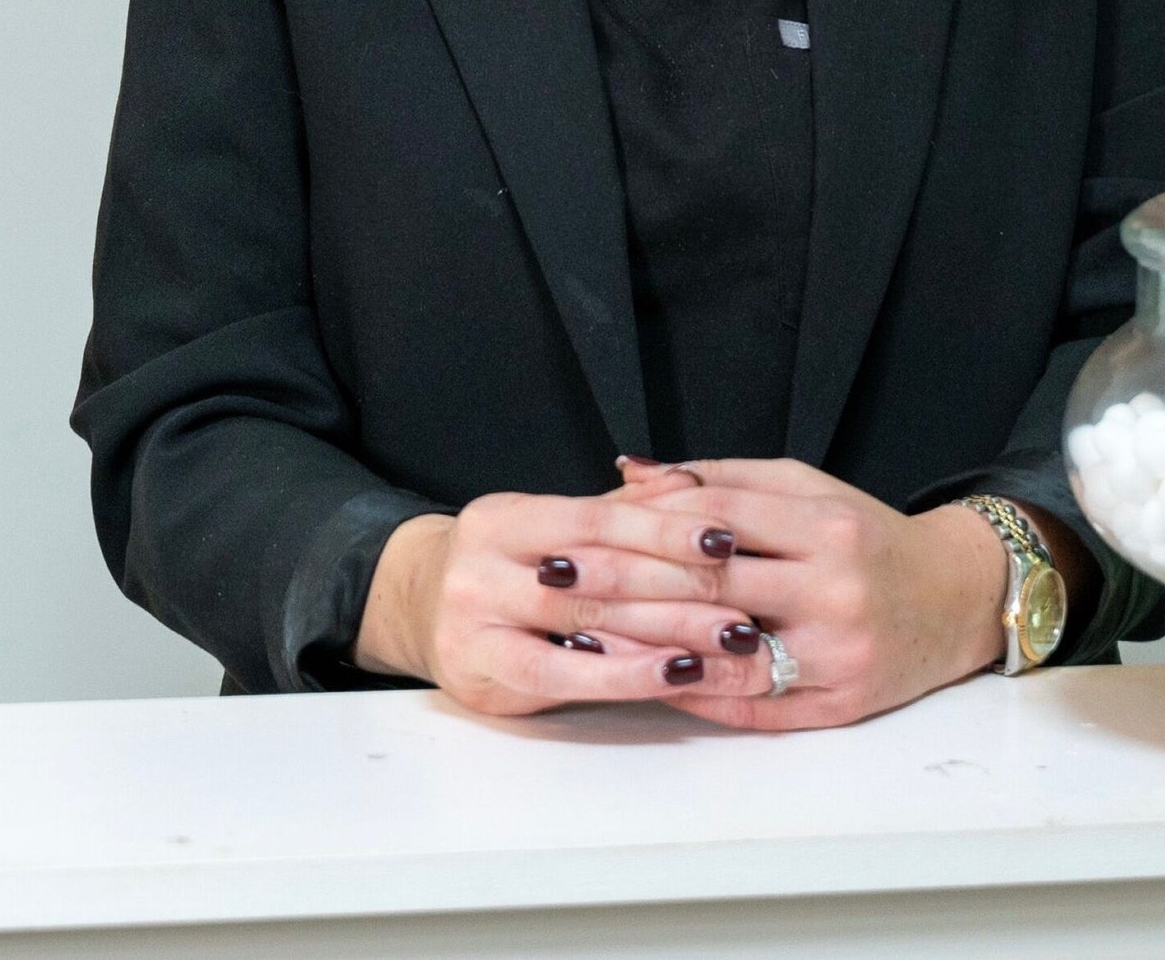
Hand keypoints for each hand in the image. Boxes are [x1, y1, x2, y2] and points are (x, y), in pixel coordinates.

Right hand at [353, 485, 776, 714]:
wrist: (418, 610)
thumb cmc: (507, 567)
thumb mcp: (551, 529)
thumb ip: (618, 511)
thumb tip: (692, 487)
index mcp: (503, 517)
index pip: (593, 519)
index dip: (662, 529)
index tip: (725, 539)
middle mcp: (479, 566)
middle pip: (594, 574)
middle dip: (679, 586)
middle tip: (746, 598)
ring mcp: (472, 623)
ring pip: (582, 625)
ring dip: (666, 634)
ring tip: (729, 640)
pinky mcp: (480, 676)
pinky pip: (560, 677)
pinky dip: (624, 676)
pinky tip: (676, 675)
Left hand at [612, 458, 1009, 730]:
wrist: (955, 600)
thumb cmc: (867, 538)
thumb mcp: (806, 489)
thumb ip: (718, 479)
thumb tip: (630, 473)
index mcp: (829, 527)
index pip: (719, 520)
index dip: (641, 523)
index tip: (574, 527)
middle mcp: (836, 591)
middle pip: (712, 587)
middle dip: (622, 583)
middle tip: (552, 579)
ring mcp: (838, 656)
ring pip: (723, 655)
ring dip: (644, 647)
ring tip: (578, 636)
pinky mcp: (837, 706)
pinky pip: (749, 706)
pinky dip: (689, 693)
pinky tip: (637, 678)